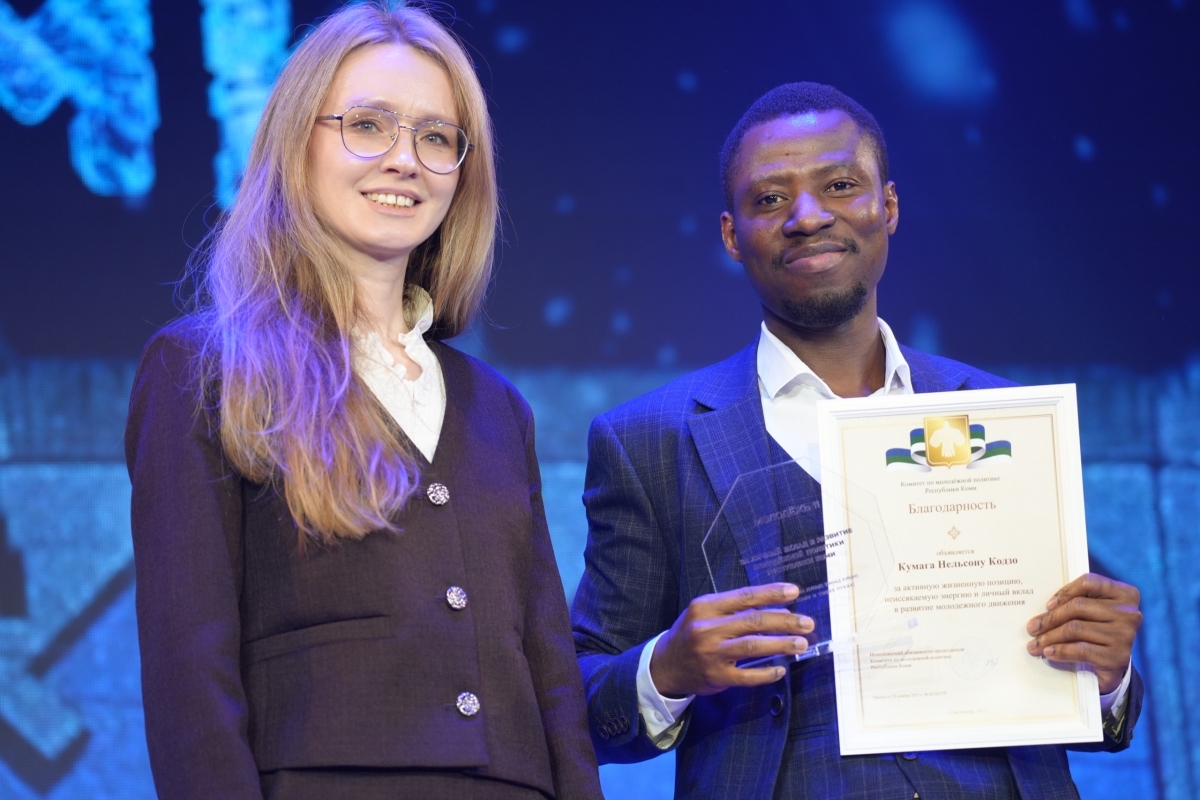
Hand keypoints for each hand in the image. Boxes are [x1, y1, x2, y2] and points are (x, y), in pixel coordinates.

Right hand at [649, 583, 813, 697]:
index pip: (744, 596)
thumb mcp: (705, 614)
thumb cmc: (691, 634)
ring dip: (781, 644)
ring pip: (753, 646)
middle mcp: (707, 629)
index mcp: (705, 607)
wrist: (665, 665)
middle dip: (784, 621)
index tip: (794, 592)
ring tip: (801, 643)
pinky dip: (766, 673)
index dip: (771, 593)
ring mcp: (711, 654)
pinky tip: (781, 669)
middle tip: (807, 623)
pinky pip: (747, 676)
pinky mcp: (716, 677)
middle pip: (753, 621)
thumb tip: (777, 610)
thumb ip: (735, 610)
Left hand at [1026, 573, 1141, 693]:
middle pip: (1078, 607)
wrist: (1115, 664)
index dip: (1064, 592)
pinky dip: (1061, 651)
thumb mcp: (1094, 611)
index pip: (1089, 583)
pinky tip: (1049, 652)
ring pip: (1075, 629)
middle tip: (1032, 628)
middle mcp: (1128, 613)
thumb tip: (1044, 608)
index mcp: (1125, 594)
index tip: (1048, 605)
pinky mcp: (1118, 657)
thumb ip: (1077, 601)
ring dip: (1049, 637)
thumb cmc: (1099, 630)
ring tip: (1034, 644)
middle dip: (1050, 618)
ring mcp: (1125, 635)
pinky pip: (1081, 650)